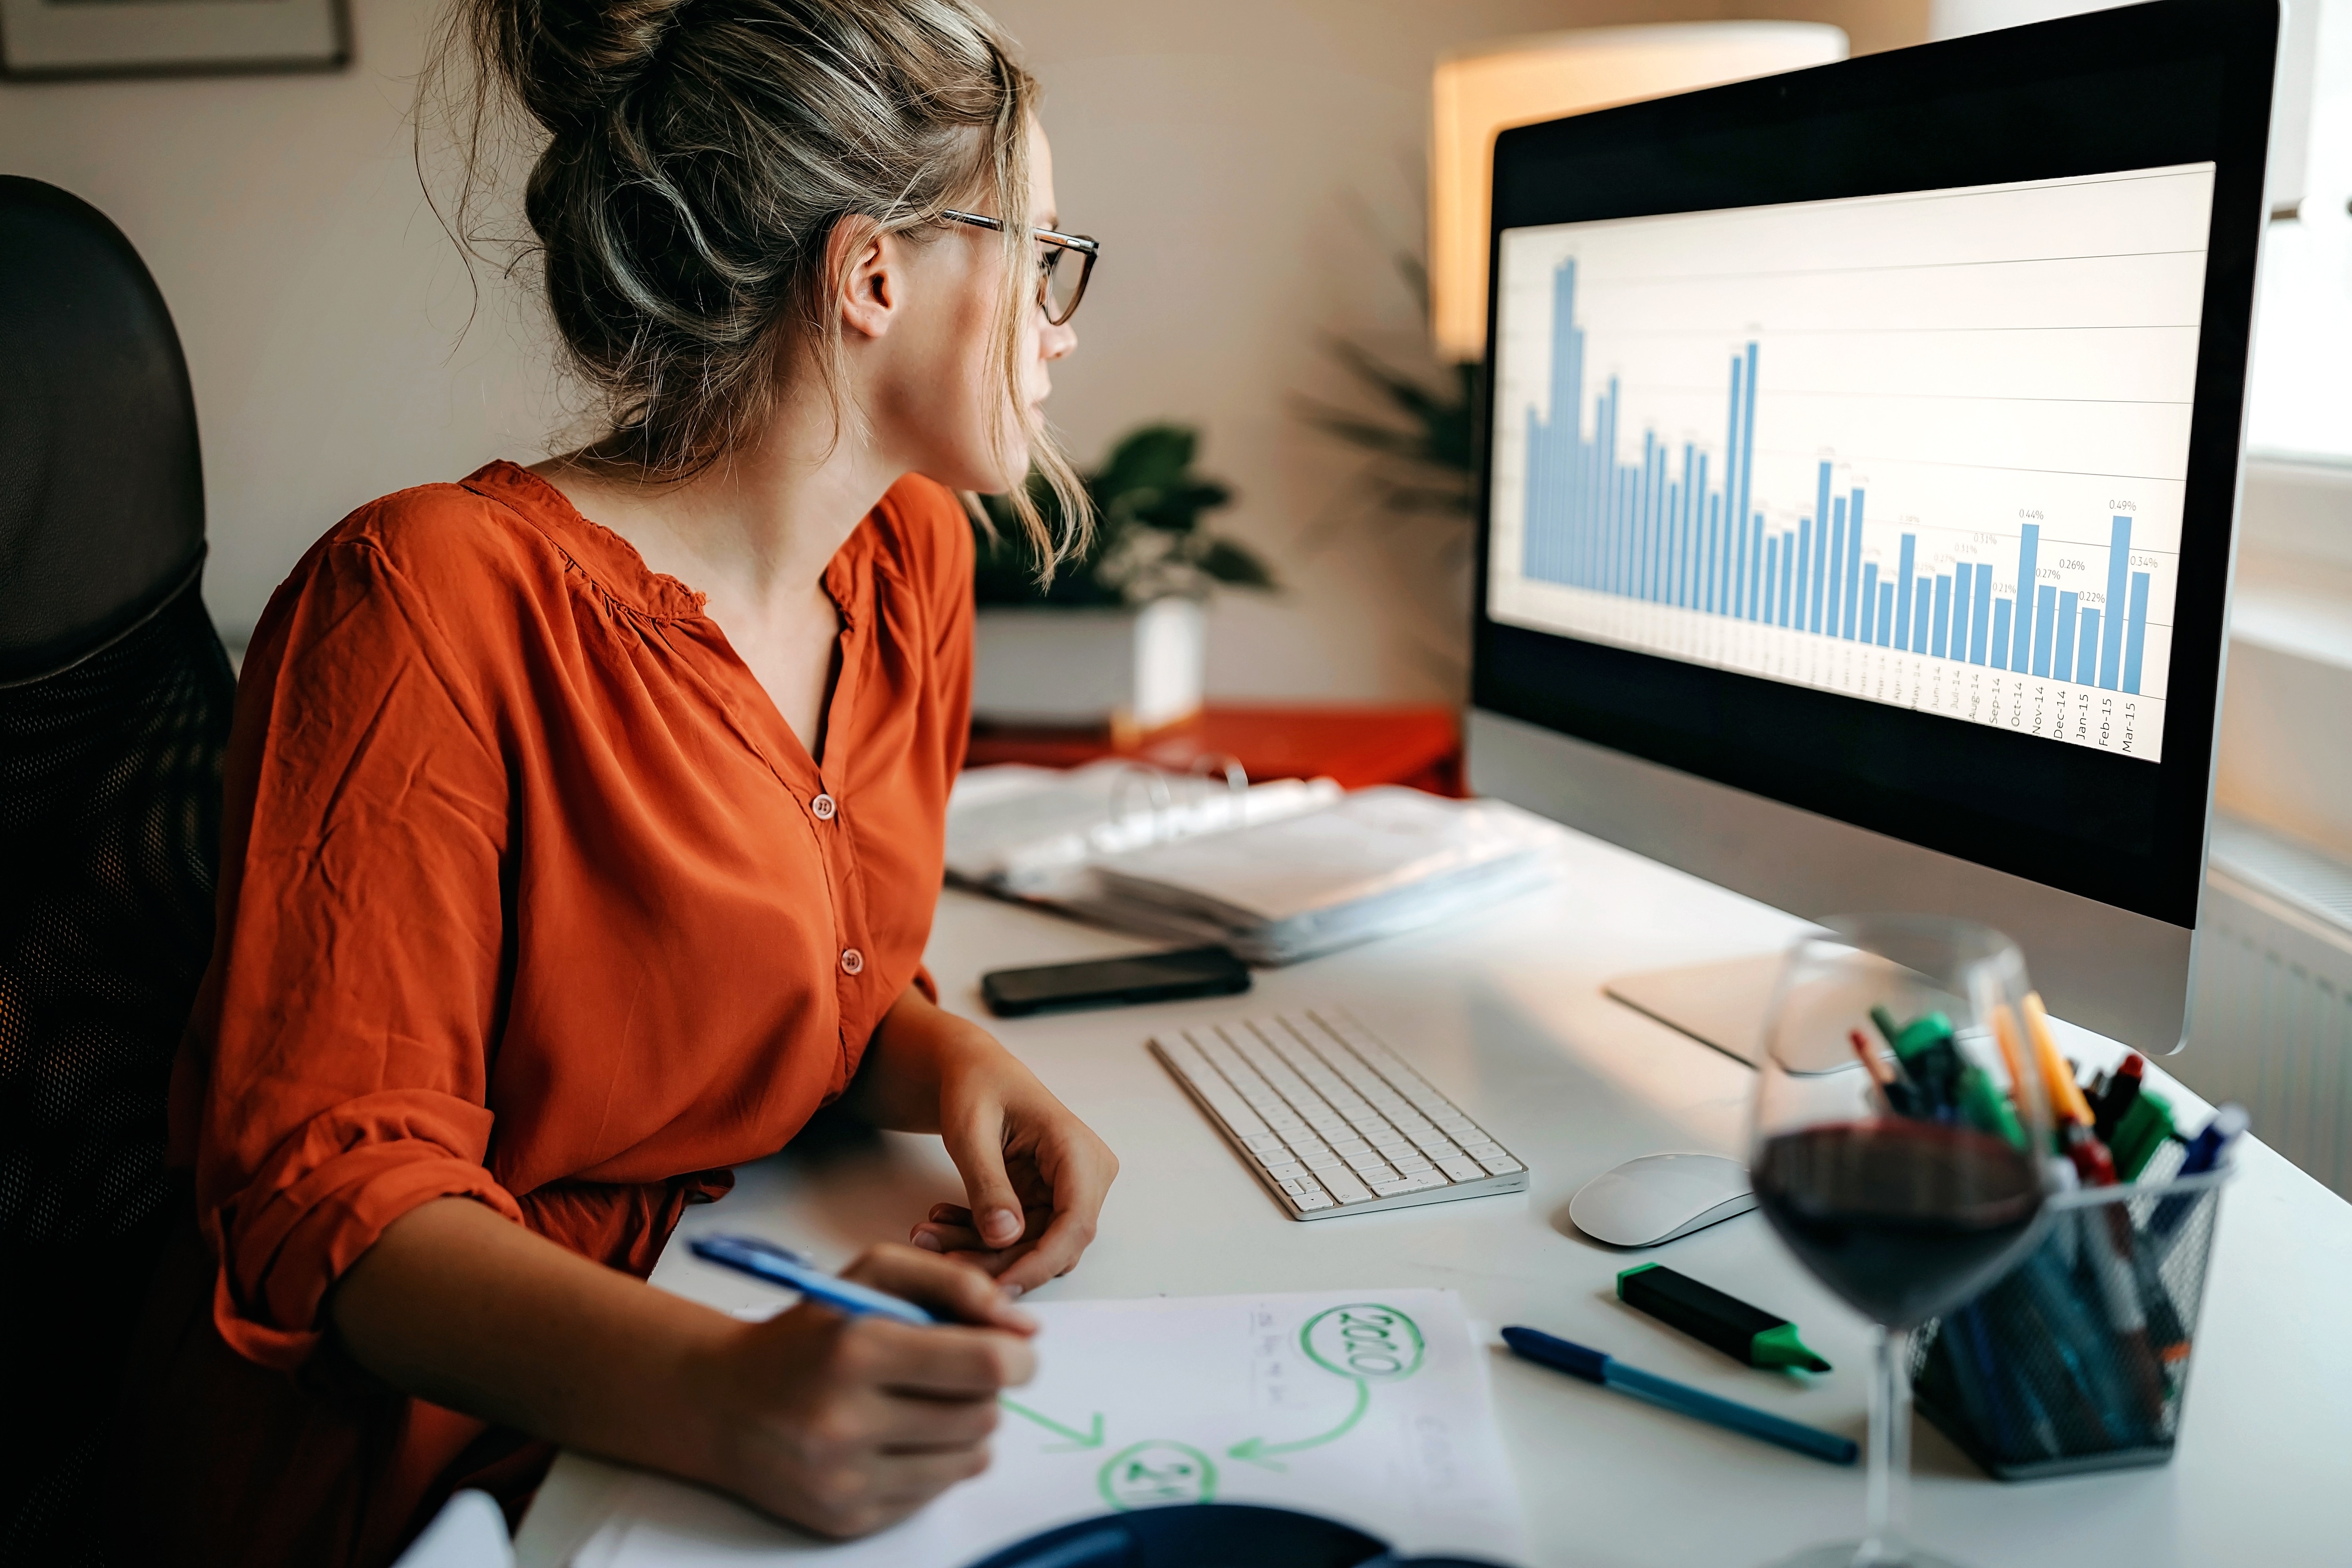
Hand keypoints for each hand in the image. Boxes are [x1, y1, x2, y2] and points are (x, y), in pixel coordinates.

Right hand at [693, 1243, 1036, 1537]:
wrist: (720, 1404)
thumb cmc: (807, 1332)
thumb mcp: (872, 1273)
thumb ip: (956, 1284)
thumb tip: (1025, 1329)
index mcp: (857, 1349)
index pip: (985, 1364)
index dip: (1018, 1355)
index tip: (1015, 1348)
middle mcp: (847, 1421)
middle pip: (984, 1414)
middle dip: (986, 1389)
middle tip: (958, 1372)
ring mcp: (846, 1479)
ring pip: (970, 1458)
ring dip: (966, 1427)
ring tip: (927, 1403)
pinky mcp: (848, 1518)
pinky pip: (936, 1492)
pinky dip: (935, 1462)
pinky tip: (899, 1437)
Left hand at [845, 988, 1118, 1297]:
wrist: (972, 1072)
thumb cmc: (976, 1085)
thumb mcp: (970, 1129)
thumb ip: (987, 1183)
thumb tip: (1004, 1237)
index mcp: (1078, 1150)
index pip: (1075, 1223)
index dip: (1039, 1263)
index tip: (997, 1289)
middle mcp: (1085, 1175)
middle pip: (1052, 1243)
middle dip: (996, 1260)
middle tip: (939, 1259)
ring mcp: (1067, 1192)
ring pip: (1031, 1248)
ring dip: (980, 1251)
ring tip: (927, 1235)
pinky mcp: (1045, 1203)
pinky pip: (1017, 1238)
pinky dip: (978, 1238)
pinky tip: (942, 1222)